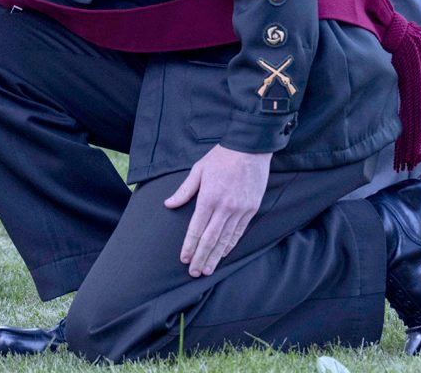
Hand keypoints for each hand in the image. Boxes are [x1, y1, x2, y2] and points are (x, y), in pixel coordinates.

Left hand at [164, 144, 270, 276]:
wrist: (250, 148)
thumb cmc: (221, 157)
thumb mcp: (198, 170)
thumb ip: (184, 191)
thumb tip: (169, 204)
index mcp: (208, 198)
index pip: (196, 229)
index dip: (190, 246)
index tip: (184, 259)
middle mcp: (224, 207)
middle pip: (210, 239)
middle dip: (201, 258)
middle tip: (195, 273)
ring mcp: (240, 210)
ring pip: (226, 239)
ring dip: (216, 256)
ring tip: (208, 270)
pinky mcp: (251, 209)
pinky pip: (239, 231)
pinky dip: (231, 245)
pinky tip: (224, 254)